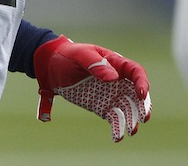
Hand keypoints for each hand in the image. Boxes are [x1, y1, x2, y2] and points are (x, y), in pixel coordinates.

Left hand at [33, 35, 151, 141]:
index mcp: (114, 63)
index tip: (141, 94)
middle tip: (143, 117)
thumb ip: (95, 63)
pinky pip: (114, 118)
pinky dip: (117, 128)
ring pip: (128, 108)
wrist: (50, 67)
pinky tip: (117, 137)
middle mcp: (117, 80)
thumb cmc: (66, 56)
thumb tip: (114, 77)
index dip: (142, 82)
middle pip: (136, 93)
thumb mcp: (78, 55)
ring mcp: (110, 94)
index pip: (135, 71)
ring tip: (131, 131)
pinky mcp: (102, 106)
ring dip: (132, 119)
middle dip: (142, 106)